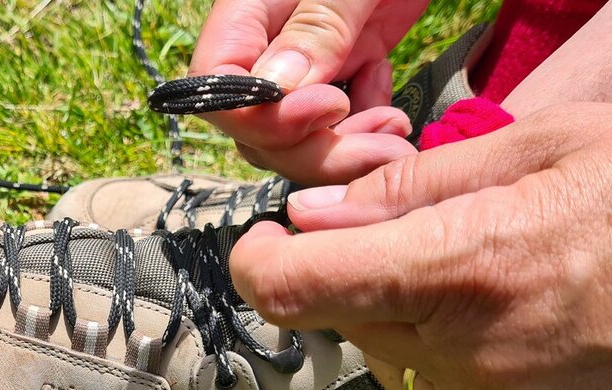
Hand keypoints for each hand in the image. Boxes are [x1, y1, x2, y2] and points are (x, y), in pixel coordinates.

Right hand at [189, 0, 427, 184]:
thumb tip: (278, 91)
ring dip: (346, 151)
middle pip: (258, 132)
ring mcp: (305, 61)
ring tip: (397, 133)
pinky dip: (365, 127)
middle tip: (383, 146)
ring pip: (296, 140)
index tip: (328, 107)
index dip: (262, 118)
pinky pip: (336, 126)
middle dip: (316, 151)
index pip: (216, 88)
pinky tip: (391, 96)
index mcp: (247, 12)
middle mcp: (266, 45)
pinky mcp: (344, 67)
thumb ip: (319, 24)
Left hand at [229, 103, 611, 389]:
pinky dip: (447, 348)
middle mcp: (462, 352)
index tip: (266, 238)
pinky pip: (440, 386)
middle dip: (347, 271)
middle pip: (336, 316)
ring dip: (399, 309)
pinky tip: (512, 313)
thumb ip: (411, 187)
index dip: (258, 260)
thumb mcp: (542, 149)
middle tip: (408, 232)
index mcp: (459, 269)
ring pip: (385, 352)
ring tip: (483, 269)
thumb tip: (313, 216)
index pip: (292, 287)